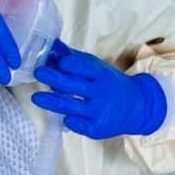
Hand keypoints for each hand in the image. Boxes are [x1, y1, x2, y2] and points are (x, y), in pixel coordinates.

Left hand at [31, 41, 167, 138]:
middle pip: (76, 86)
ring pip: (73, 106)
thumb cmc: (109, 84)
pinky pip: (80, 126)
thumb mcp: (98, 69)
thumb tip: (52, 47)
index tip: (61, 62)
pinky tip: (62, 118)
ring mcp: (99, 111)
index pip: (88, 68)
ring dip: (53, 102)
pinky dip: (71, 121)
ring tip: (36, 97)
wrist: (138, 107)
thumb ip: (76, 60)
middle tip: (39, 72)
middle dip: (56, 79)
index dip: (75, 65)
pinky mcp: (97, 128)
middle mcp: (101, 93)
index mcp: (101, 75)